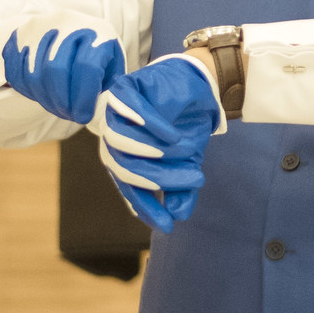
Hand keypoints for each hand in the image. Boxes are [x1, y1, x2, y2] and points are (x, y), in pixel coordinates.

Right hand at [2, 16, 124, 124]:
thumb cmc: (98, 54)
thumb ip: (107, 87)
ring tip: (58, 108)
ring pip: (34, 73)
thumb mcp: (112, 66)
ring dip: (45, 100)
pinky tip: (42, 95)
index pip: (87, 67)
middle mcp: (67, 23)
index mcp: (97, 30)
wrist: (73, 28)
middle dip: (61, 101)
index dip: (83, 97)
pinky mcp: (20, 35)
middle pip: (56, 70)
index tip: (83, 116)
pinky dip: (28, 90)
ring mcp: (40, 27)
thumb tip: (93, 112)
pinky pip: (16, 71)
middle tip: (68, 115)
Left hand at [98, 56, 221, 234]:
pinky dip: (150, 124)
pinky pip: (129, 109)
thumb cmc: (187, 126)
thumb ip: (181, 189)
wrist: (199, 87)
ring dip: (153, 150)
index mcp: (125, 159)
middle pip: (123, 166)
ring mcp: (115, 113)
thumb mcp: (189, 163)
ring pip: (119, 139)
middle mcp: (114, 139)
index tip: (167, 225)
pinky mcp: (123, 88)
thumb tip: (178, 216)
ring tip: (185, 149)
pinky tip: (171, 134)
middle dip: (159, 177)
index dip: (146, 207)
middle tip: (194, 179)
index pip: (128, 187)